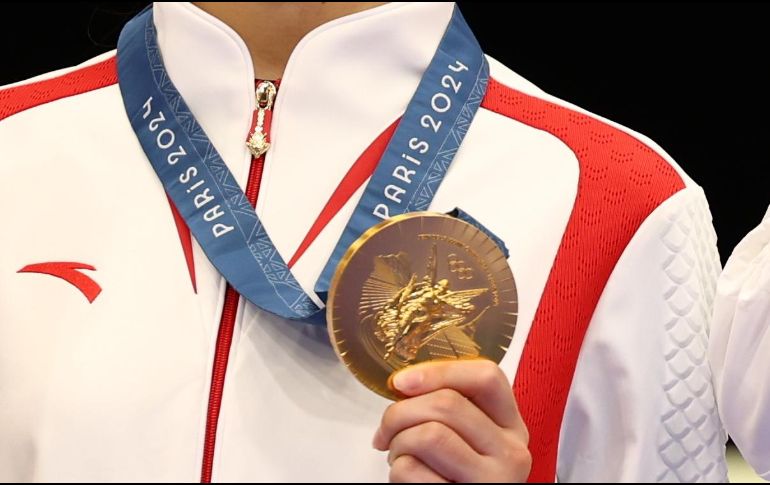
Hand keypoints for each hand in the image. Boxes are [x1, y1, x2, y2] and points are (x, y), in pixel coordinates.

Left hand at [373, 359, 530, 482]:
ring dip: (398, 444)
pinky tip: (407, 480)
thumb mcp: (466, 439)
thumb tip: (404, 383)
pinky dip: (396, 472)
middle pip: (447, 403)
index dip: (438, 371)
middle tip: (388, 431)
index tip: (402, 382)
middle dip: (400, 413)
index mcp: (511, 426)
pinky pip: (413, 471)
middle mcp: (511, 452)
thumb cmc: (451, 477)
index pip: (487, 376)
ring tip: (399, 456)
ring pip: (429, 434)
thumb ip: (448, 409)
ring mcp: (492, 480)